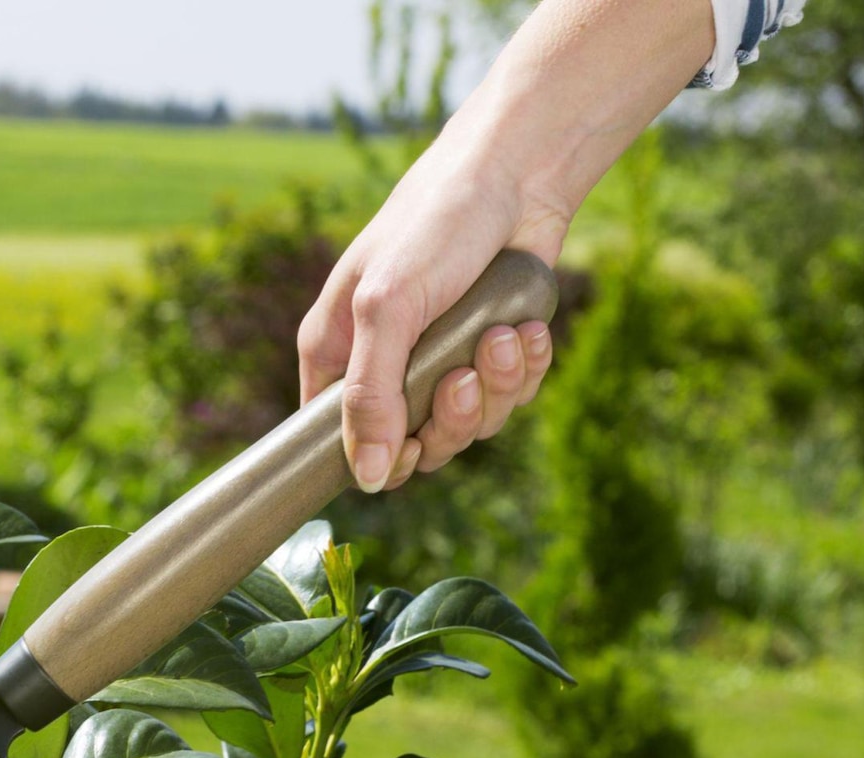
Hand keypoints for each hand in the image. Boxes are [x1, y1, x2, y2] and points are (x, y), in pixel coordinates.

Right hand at [296, 133, 565, 492]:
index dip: (381, 457)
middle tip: (465, 375)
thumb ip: (371, 395)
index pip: (340, 444)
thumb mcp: (387, 308)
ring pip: (469, 426)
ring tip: (505, 336)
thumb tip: (367, 478)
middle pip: (415, 447)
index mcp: (336, 355)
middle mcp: (386, 366)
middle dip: (452, 418)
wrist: (515, 174)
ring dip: (496, 387)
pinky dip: (524, 369)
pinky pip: (508, 397)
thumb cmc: (434, 225)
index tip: (413, 441)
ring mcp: (441, 362)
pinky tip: (527, 328)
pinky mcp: (490, 353)